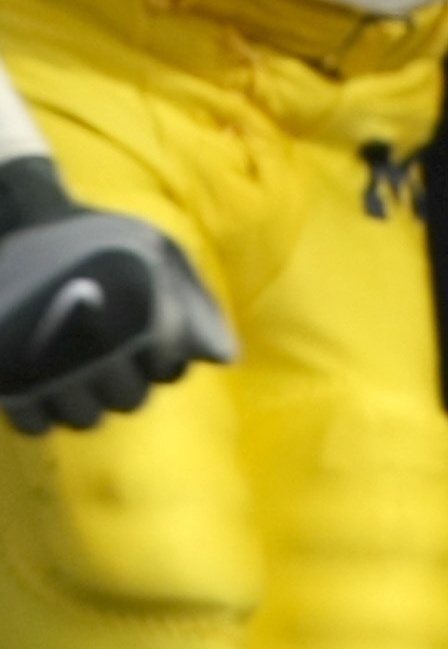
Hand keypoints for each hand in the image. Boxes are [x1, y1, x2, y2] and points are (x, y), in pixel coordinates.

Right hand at [0, 173, 236, 434]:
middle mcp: (99, 350)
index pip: (168, 370)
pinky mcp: (8, 381)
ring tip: (79, 369)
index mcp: (141, 315)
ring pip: (85, 419)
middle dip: (127, 380)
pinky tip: (45, 382)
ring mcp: (49, 371)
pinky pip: (36, 426)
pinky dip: (44, 411)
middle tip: (111, 354)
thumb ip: (191, 300)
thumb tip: (225, 357)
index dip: (163, 357)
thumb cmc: (97, 237)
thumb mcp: (154, 248)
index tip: (148, 337)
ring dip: (88, 400)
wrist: (22, 222)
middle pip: (130, 400)